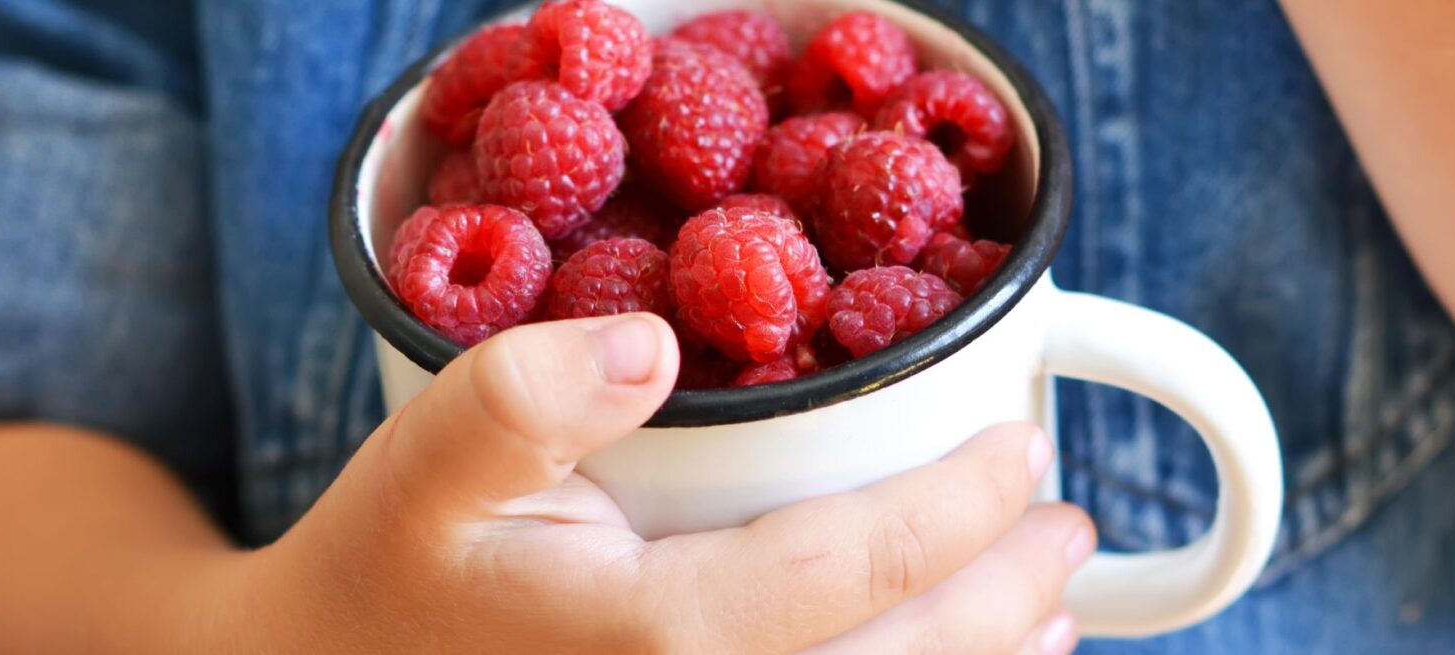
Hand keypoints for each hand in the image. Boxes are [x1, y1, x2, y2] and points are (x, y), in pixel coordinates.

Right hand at [235, 313, 1093, 652]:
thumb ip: (522, 392)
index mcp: (656, 637)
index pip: (860, 572)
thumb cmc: (387, 569)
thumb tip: (657, 341)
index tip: (1027, 453)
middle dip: (1010, 599)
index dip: (964, 509)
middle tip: (1067, 531)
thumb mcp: (426, 459)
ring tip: (1051, 622)